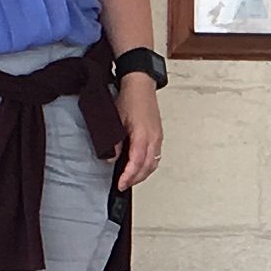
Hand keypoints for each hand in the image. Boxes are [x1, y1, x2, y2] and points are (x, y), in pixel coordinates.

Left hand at [115, 71, 163, 187]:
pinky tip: (141, 167)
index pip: (136, 162)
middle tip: (123, 185)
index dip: (129, 176)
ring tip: (131, 179)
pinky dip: (148, 166)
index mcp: (142, 135)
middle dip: (135, 179)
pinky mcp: (158, 136)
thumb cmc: (129, 99)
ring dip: (142, 174)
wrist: (141, 85)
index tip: (121, 184)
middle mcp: (153, 138)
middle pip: (147, 167)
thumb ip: (114, 142)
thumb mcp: (115, 121)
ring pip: (153, 163)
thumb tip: (111, 158)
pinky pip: (156, 156)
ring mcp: (158, 137)